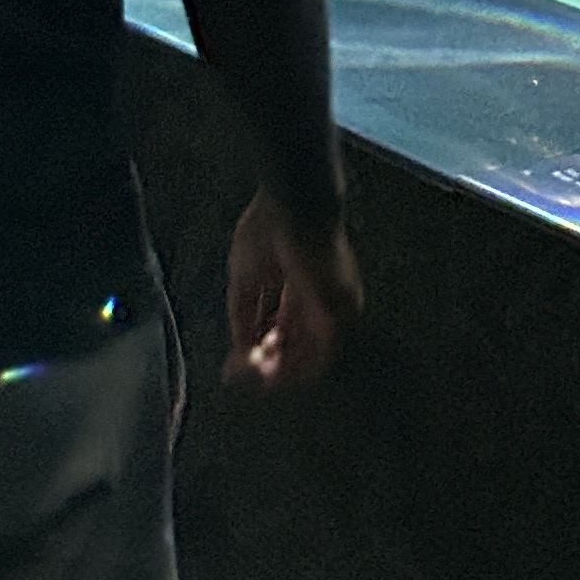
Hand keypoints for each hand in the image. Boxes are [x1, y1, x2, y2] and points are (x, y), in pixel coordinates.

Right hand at [223, 188, 362, 392]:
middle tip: (249, 375)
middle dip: (272, 364)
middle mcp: (319, 299)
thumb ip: (242, 313)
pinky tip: (272, 370)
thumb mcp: (244, 275)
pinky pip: (321, 354)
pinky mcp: (339, 311)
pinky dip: (296, 367)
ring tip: (257, 376)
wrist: (293, 203)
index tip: (243, 359)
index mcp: (298, 285)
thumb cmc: (269, 227)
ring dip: (284, 371)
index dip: (263, 346)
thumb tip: (239, 346)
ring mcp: (332, 307)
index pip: (285, 328)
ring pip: (311, 355)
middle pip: (299, 345)